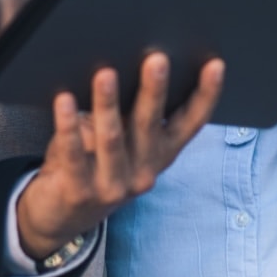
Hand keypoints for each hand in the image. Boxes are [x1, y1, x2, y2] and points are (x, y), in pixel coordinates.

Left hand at [15, 53, 225, 258]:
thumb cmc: (94, 163)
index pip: (190, 123)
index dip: (206, 95)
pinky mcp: (80, 193)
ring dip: (108, 104)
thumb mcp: (122, 141)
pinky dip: (68, 126)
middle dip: (154, 90)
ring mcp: (113, 187)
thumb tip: (124, 63)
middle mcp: (144, 171)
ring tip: (105, 74)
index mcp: (161, 153)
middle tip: (156, 59)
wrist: (61, 217)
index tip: (215, 65)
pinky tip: (64, 100)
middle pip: (149, 125)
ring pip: (111, 139)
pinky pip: (73, 155)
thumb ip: (129, 113)